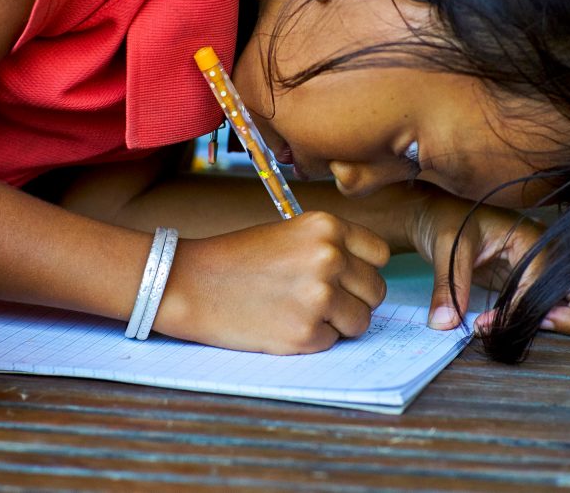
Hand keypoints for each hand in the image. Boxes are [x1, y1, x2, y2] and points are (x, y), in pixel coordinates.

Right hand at [160, 211, 388, 354]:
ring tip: (300, 312)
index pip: (379, 256)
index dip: (362, 270)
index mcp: (327, 226)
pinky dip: (312, 340)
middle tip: (319, 301)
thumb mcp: (291, 234)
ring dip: (337, 323)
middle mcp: (329, 257)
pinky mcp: (306, 332)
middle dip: (353, 300)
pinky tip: (283, 324)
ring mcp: (319, 296)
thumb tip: (369, 278)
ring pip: (360, 321)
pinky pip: (332, 342)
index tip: (344, 277)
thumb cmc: (238, 259)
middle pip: (376, 291)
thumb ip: (332, 248)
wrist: (190, 282)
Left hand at [405, 187, 569, 335]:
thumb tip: (445, 323)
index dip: (519, 311)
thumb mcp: (446, 246)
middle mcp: (550, 252)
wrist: (442, 213)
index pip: (545, 283)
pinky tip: (517, 323)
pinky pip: (562, 305)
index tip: (486, 324)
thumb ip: (448, 284)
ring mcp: (550, 267)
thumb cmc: (447, 219)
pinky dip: (551, 320)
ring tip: (524, 328)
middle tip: (532, 327)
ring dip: (565, 322)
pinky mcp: (539, 280)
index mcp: (532, 237)